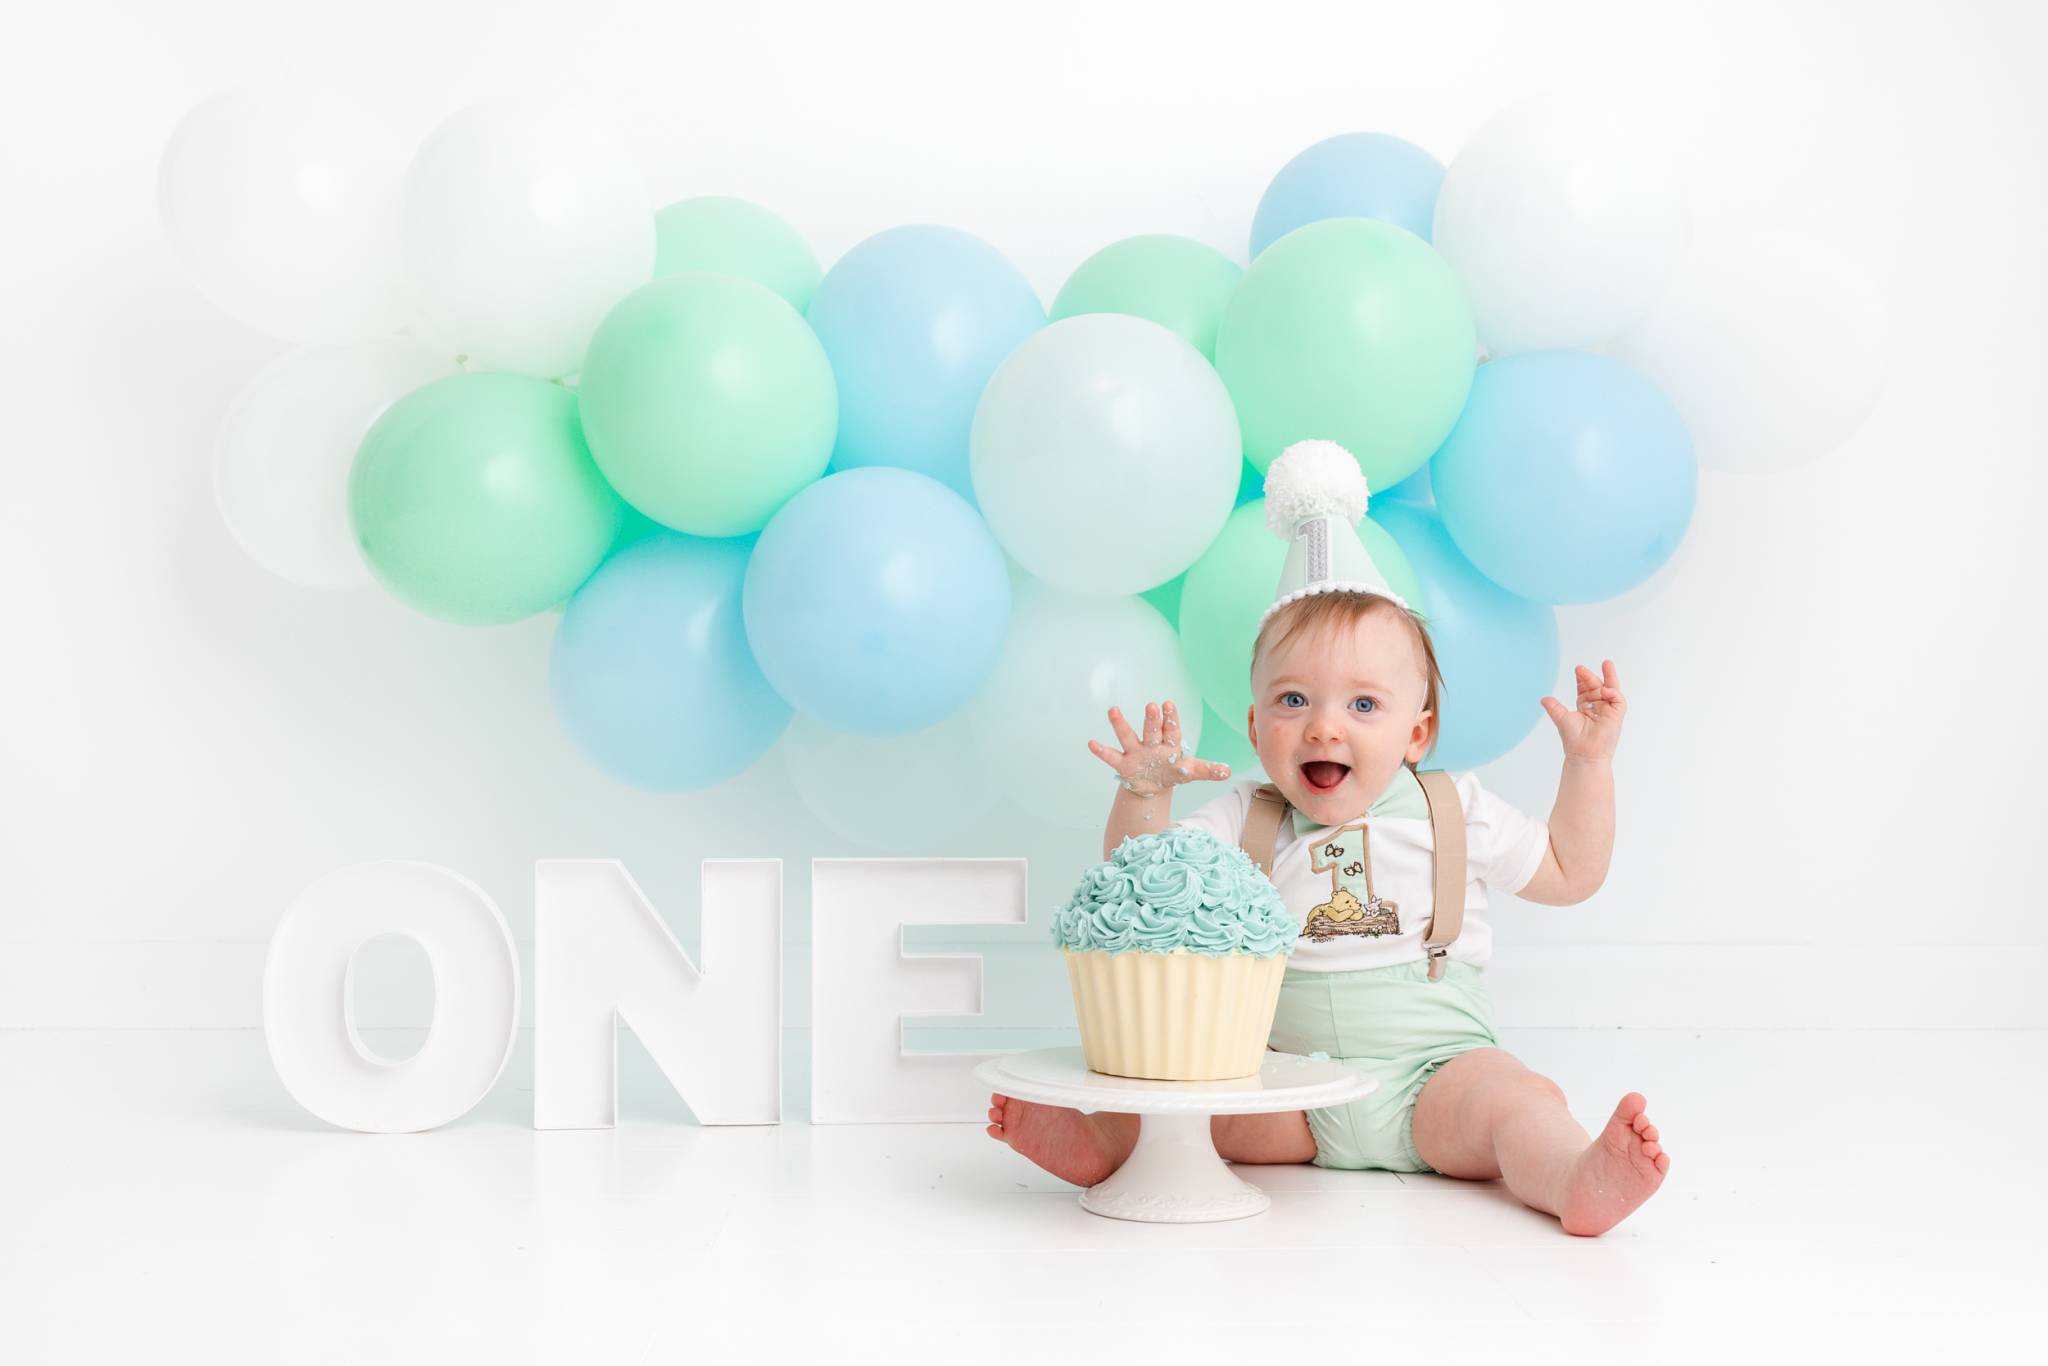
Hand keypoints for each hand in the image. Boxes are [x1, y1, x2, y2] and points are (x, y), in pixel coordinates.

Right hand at [1087, 699, 1230, 797]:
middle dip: (1152, 719)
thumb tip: (1229, 770)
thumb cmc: (1171, 770)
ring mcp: (1135, 752)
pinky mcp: (1123, 764)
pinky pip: (1111, 756)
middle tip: (1152, 705)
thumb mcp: (1189, 771)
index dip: (1170, 718)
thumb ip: (1207, 769)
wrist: (1152, 785)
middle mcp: (1151, 744)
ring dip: (1120, 724)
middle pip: (1151, 730)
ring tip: (1112, 710)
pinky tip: (1092, 743)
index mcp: (1169, 744)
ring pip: (1128, 736)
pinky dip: (1101, 751)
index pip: (1171, 730)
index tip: (1168, 704)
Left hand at [1540, 660, 1626, 762]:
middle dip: (1591, 675)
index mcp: (1585, 707)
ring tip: (1606, 663)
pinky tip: (1604, 688)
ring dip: (1608, 676)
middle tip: (1582, 667)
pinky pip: (1618, 699)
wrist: (1584, 753)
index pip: (1585, 689)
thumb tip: (1543, 698)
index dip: (1582, 679)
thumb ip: (1554, 707)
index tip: (1577, 669)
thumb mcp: (1561, 718)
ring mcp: (1608, 710)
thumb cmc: (1573, 739)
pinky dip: (1612, 691)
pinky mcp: (1617, 715)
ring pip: (1610, 689)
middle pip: (1597, 686)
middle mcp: (1598, 707)